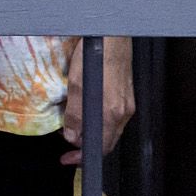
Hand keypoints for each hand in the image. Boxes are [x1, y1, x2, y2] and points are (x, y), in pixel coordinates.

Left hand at [60, 36, 133, 167]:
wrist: (113, 36)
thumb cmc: (95, 55)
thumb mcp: (76, 84)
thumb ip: (74, 114)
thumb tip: (72, 137)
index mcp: (110, 112)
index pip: (99, 147)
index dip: (81, 157)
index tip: (68, 159)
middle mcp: (123, 112)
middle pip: (106, 142)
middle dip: (86, 147)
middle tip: (67, 147)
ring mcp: (128, 105)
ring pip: (109, 130)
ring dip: (92, 134)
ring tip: (72, 130)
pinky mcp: (128, 97)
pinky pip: (113, 119)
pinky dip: (99, 122)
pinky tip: (86, 115)